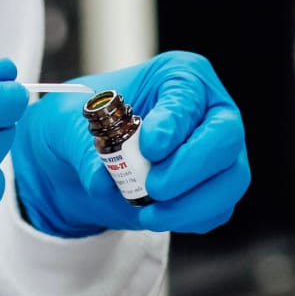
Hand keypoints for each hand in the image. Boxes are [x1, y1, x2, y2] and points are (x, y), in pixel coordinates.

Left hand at [11, 51, 249, 237]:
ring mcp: (217, 151)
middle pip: (225, 137)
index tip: (150, 147)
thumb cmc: (82, 125)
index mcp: (178, 76)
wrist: (79, 162)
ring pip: (230, 179)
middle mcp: (207, 110)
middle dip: (190, 167)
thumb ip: (82, 148)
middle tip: (153, 186)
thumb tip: (102, 181)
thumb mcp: (64, 123)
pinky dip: (188, 219)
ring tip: (147, 212)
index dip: (174, 124)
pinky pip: (218, 209)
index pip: (189, 97)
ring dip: (190, 204)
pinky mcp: (214, 187)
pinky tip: (154, 215)